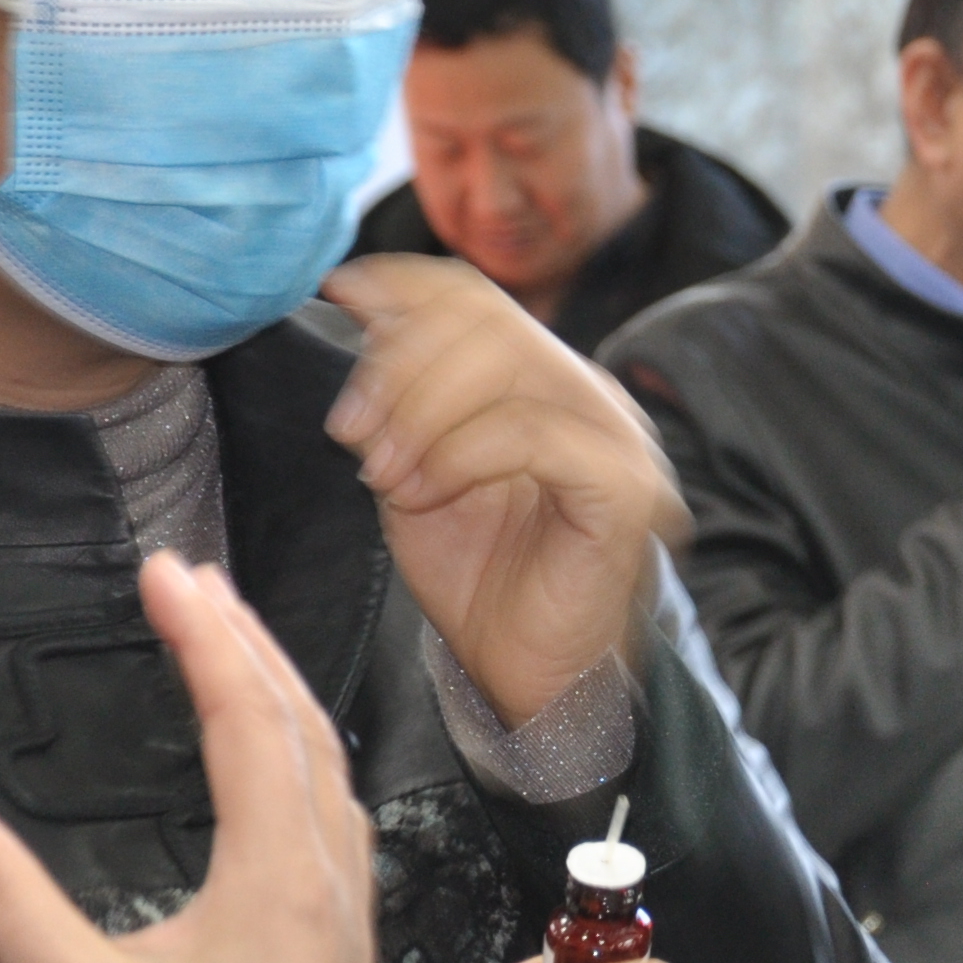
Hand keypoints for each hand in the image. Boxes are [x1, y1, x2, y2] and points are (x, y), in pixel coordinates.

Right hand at [0, 551, 374, 962]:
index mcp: (277, 873)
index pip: (246, 715)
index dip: (204, 634)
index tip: (165, 569)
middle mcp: (328, 883)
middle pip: (301, 727)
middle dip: (249, 645)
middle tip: (200, 582)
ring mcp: (346, 921)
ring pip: (331, 775)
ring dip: (287, 702)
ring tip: (242, 652)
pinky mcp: (343, 960)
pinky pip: (339, 827)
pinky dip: (308, 769)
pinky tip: (288, 784)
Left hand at [322, 256, 687, 725]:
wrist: (529, 675)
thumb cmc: (479, 579)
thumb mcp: (412, 467)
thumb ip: (398, 395)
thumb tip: (360, 302)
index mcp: (545, 380)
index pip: (476, 298)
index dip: (402, 286)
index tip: (337, 296)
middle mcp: (590, 393)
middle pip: (485, 322)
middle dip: (398, 368)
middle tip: (351, 433)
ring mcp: (617, 436)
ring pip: (508, 367)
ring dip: (421, 415)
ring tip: (381, 475)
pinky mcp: (624, 486)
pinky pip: (532, 433)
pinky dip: (459, 455)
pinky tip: (422, 492)